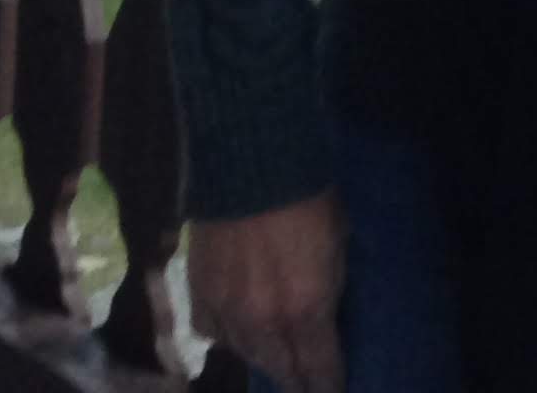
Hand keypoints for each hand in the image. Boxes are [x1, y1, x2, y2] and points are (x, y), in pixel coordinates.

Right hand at [190, 193, 346, 392]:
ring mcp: (227, 311)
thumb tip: (323, 316)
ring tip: (277, 362)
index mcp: (306, 310)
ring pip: (247, 354)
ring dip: (265, 358)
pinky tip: (239, 332)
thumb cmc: (310, 198)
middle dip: (297, 378)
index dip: (327, 385)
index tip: (332, 391)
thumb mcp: (337, 247)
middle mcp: (263, 322)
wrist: (251, 165)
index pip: (319, 368)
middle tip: (305, 383)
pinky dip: (230, 335)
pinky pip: (214, 331)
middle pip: (280, 369)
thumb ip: (328, 291)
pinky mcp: (199, 293)